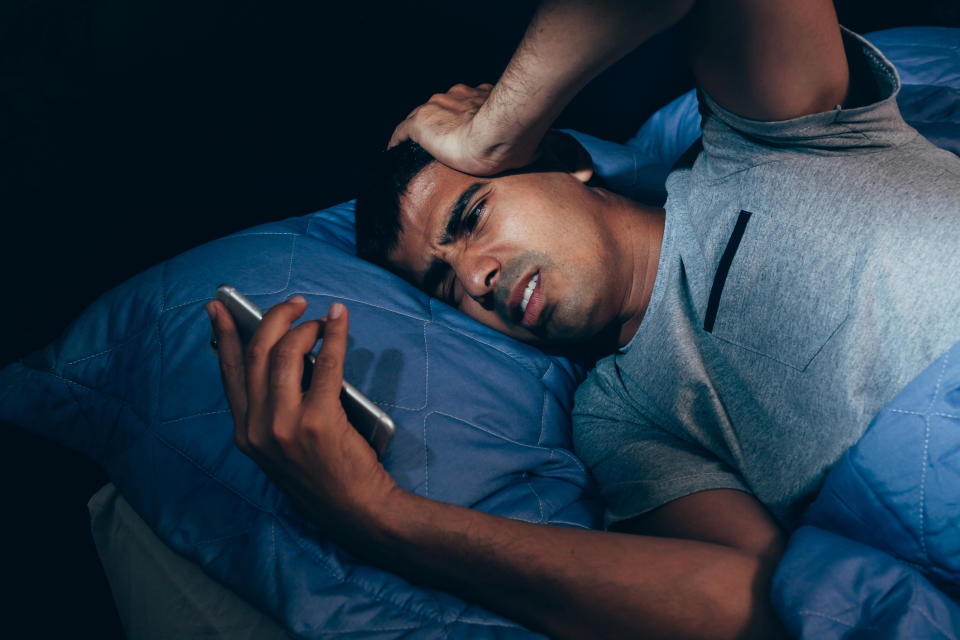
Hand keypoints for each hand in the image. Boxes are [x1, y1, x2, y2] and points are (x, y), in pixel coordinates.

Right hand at [207, 296, 399, 534]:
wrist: (355, 511)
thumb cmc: (325, 476)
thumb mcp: (281, 447)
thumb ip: (274, 408)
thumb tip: (286, 354)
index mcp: (245, 433)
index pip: (229, 373)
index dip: (225, 336)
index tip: (220, 309)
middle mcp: (257, 428)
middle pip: (256, 354)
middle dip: (273, 319)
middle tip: (293, 303)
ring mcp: (284, 425)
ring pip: (285, 354)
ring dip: (304, 326)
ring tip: (320, 319)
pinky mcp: (318, 421)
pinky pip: (326, 363)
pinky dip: (334, 335)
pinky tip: (339, 320)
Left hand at [389, 83, 539, 175]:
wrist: (497, 135)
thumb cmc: (516, 139)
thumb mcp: (527, 139)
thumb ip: (528, 142)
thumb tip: (545, 152)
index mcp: (481, 97)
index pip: (468, 106)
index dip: (467, 121)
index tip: (466, 136)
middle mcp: (457, 96)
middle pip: (445, 111)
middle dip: (446, 127)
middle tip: (444, 151)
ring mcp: (438, 106)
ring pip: (425, 121)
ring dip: (425, 136)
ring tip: (421, 157)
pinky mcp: (420, 122)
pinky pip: (403, 134)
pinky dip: (399, 143)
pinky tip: (396, 156)